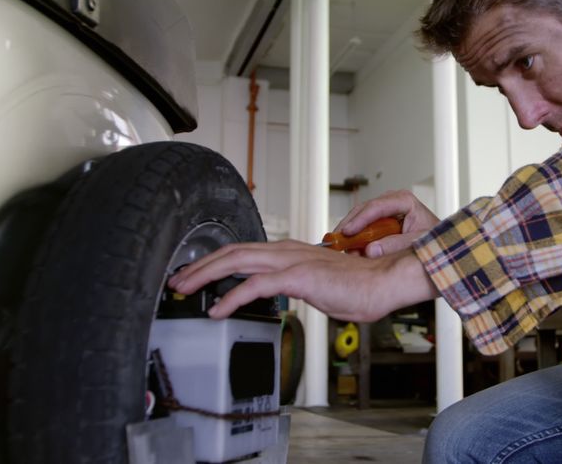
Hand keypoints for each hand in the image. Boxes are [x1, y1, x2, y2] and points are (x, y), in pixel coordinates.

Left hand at [167, 240, 438, 320]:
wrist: (384, 284)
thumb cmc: (359, 288)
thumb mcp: (317, 289)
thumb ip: (294, 289)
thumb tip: (280, 297)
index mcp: (291, 252)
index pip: (244, 252)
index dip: (216, 262)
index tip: (196, 276)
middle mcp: (287, 251)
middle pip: (233, 251)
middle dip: (199, 266)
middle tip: (177, 280)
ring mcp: (292, 261)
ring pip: (237, 262)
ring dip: (205, 276)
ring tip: (184, 289)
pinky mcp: (298, 277)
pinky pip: (256, 286)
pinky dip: (231, 298)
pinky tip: (216, 310)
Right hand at [336, 190, 440, 256]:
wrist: (440, 244)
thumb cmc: (434, 239)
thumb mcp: (419, 242)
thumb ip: (396, 245)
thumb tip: (370, 250)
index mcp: (404, 201)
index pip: (376, 207)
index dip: (360, 220)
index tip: (348, 232)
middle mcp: (392, 202)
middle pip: (363, 210)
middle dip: (349, 226)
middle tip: (337, 242)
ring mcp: (384, 210)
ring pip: (359, 218)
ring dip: (350, 234)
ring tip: (343, 250)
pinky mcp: (379, 221)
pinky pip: (363, 228)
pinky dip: (356, 239)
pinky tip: (351, 250)